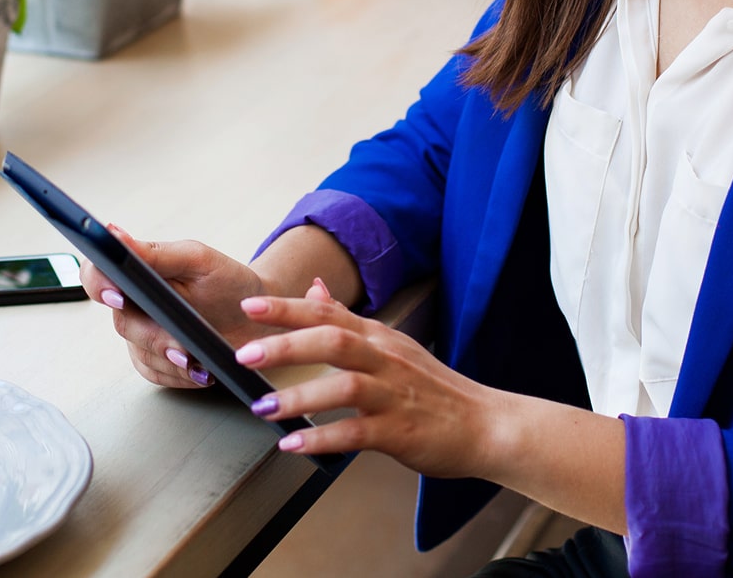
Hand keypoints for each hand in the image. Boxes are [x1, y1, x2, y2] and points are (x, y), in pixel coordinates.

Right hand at [79, 226, 275, 389]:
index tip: (118, 295)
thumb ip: (155, 252)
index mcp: (138, 271)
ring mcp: (143, 332)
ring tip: (199, 361)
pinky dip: (177, 375)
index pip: (97, 273)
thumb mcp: (197, 260)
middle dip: (153, 336)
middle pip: (122, 322)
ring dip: (169, 360)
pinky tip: (200, 371)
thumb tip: (113, 234)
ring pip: (139, 351)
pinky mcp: (156, 359)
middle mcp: (134, 303)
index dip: (98, 284)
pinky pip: (154, 373)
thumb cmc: (227, 281)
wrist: (255, 315)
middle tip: (182, 346)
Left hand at [235, 280, 502, 479]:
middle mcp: (385, 359)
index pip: (328, 313)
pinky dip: (323, 437)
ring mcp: (394, 395)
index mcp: (379, 338)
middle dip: (287, 345)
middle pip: (334, 340)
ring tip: (263, 407)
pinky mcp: (400, 431)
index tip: (250, 308)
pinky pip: (357, 433)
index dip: (288, 308)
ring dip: (300, 397)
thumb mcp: (391, 344)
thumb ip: (348, 319)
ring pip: (344, 386)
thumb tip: (313, 288)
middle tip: (245, 354)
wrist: (486, 425)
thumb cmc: (434, 388)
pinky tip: (295, 444)